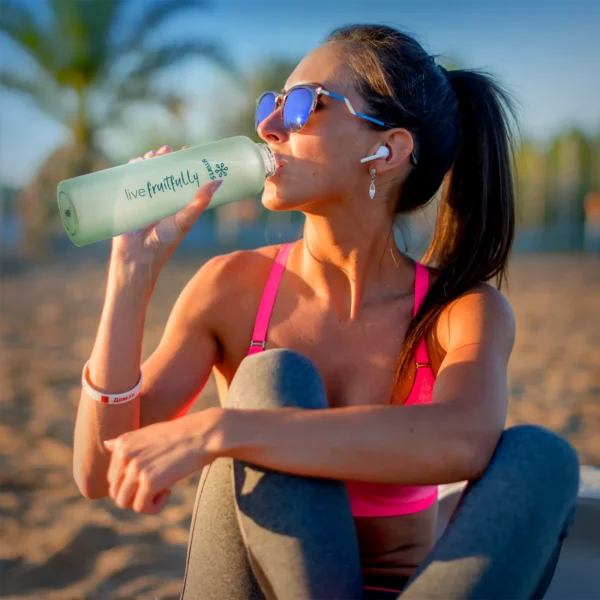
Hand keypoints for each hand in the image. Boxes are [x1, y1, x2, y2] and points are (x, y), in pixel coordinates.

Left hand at [102, 407, 223, 513]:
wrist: (204, 433)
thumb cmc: (181, 433)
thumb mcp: (149, 433)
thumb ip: (127, 442)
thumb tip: (106, 443)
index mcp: (122, 443)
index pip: (113, 478)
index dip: (132, 484)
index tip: (153, 476)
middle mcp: (124, 455)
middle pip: (116, 492)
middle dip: (135, 495)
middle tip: (158, 488)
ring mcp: (135, 468)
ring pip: (124, 502)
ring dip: (143, 503)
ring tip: (162, 491)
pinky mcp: (149, 481)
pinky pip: (141, 507)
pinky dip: (154, 507)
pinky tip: (168, 492)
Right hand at [111, 145, 222, 275]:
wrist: (138, 256)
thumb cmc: (165, 241)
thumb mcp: (185, 220)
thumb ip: (199, 202)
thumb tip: (218, 182)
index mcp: (177, 202)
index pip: (182, 177)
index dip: (184, 163)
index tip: (187, 151)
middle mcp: (162, 198)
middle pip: (163, 170)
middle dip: (163, 157)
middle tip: (166, 150)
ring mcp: (145, 198)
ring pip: (146, 172)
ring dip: (148, 159)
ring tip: (152, 155)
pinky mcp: (129, 200)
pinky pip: (129, 179)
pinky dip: (132, 168)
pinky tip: (135, 162)